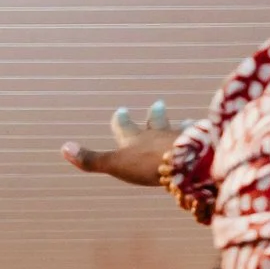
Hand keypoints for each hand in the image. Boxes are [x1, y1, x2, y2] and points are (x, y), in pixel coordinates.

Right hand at [61, 99, 189, 188]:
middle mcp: (156, 135)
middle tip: (157, 104)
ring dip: (178, 125)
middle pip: (154, 122)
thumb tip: (63, 147)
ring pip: (177, 129)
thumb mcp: (114, 164)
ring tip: (184, 121)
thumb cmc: (147, 164)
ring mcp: (178, 138)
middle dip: (153, 115)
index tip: (121, 111)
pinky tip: (206, 134)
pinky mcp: (198, 144)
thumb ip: (91, 159)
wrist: (184, 162)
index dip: (121, 121)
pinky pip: (200, 138)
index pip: (124, 127)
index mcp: (134, 139)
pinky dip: (200, 135)